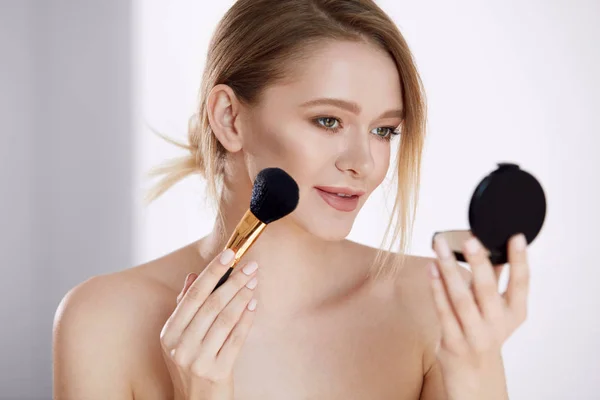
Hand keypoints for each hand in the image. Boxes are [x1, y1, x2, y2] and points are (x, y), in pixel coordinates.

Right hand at [160, 249, 258, 399]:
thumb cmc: (190, 364)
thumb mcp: (180, 337)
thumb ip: (185, 306)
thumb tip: (194, 275)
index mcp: (170, 333)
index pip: (193, 295)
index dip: (212, 272)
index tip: (229, 254)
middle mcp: (181, 346)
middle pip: (211, 305)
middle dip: (233, 281)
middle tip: (250, 265)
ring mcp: (199, 360)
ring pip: (224, 319)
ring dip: (242, 296)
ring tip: (254, 281)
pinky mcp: (218, 371)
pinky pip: (236, 339)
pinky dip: (246, 319)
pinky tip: (253, 304)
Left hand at [428, 233, 529, 399]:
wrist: (474, 375)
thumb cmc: (484, 331)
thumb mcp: (498, 309)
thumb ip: (494, 279)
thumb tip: (489, 244)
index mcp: (514, 313)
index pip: (521, 284)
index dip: (520, 260)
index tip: (516, 236)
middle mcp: (497, 324)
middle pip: (487, 289)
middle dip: (479, 262)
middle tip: (470, 240)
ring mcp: (475, 335)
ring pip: (461, 298)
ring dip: (449, 270)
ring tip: (440, 248)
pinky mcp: (453, 342)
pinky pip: (443, 311)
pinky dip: (436, 288)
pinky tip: (431, 269)